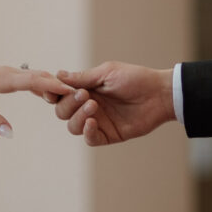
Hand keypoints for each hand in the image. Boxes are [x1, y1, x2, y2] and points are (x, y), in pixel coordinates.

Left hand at [0, 57, 72, 136]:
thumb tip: (10, 134)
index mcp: (2, 78)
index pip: (32, 80)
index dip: (52, 85)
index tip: (71, 91)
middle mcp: (8, 72)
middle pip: (40, 76)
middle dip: (60, 85)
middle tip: (82, 95)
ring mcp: (8, 73)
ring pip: (36, 76)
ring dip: (54, 84)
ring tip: (73, 95)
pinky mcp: (6, 75)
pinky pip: (29, 78)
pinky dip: (43, 83)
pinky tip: (53, 92)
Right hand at [47, 61, 175, 145]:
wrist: (159, 94)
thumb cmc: (135, 79)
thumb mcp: (107, 73)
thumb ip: (82, 78)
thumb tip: (58, 75)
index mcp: (85, 89)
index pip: (60, 95)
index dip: (53, 94)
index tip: (53, 91)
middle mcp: (88, 106)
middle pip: (62, 112)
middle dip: (68, 104)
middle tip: (84, 95)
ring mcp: (98, 121)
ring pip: (73, 126)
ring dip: (78, 116)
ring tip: (93, 106)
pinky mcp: (108, 135)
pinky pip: (90, 139)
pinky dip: (87, 131)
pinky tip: (93, 122)